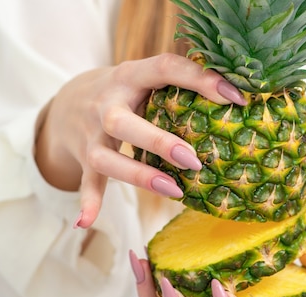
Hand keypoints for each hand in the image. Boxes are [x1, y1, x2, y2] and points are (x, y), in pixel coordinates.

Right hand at [35, 53, 245, 227]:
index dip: (200, 78)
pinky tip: (87, 221)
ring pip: (106, 157)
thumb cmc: (126, 92)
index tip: (235, 98)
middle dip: (158, 142)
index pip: (164, 67)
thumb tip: (238, 97)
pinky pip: (87, 181)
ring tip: (173, 190)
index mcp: (130, 76)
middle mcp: (106, 104)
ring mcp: (91, 134)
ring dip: (138, 175)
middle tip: (193, 160)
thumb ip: (180, 85)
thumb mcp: (146, 78)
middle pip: (122, 122)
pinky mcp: (85, 158)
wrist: (68, 101)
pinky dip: (88, 201)